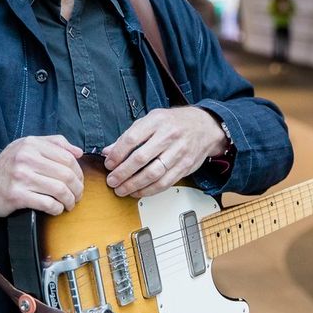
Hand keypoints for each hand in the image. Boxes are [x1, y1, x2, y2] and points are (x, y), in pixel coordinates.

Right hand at [0, 136, 84, 220]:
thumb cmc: (6, 167)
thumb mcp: (25, 146)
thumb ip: (53, 143)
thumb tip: (78, 152)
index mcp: (30, 144)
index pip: (67, 157)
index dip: (78, 171)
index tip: (79, 181)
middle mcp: (25, 158)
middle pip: (66, 174)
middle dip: (77, 188)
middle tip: (78, 195)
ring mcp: (21, 177)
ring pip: (60, 190)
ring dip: (70, 200)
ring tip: (69, 204)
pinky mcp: (17, 196)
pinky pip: (48, 204)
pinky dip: (57, 209)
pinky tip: (56, 209)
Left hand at [102, 107, 225, 197]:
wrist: (204, 126)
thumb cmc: (174, 123)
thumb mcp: (151, 120)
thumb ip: (129, 136)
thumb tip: (108, 151)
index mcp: (156, 121)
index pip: (131, 139)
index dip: (117, 154)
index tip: (109, 164)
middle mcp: (169, 136)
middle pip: (141, 158)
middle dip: (123, 173)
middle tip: (112, 181)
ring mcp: (179, 152)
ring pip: (153, 173)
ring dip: (134, 185)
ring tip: (122, 189)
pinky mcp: (185, 166)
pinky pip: (165, 182)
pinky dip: (149, 190)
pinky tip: (138, 191)